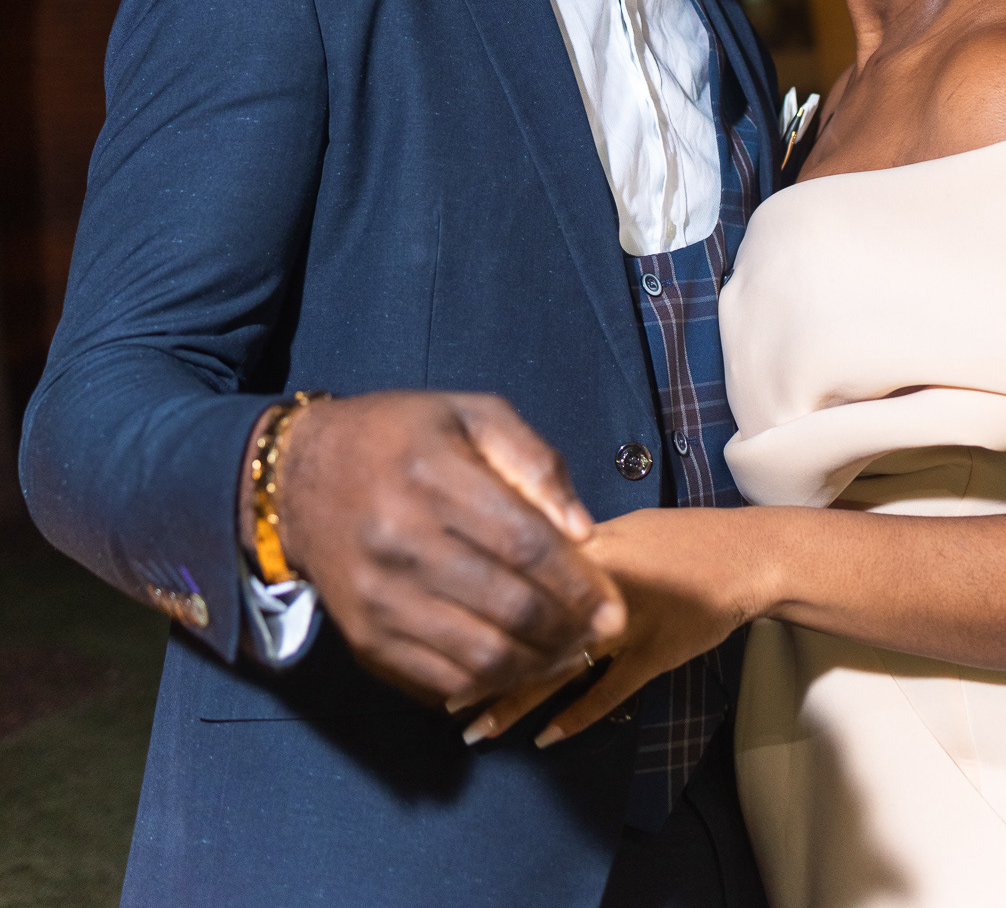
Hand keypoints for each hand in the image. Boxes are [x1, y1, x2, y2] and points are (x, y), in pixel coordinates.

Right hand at [241, 391, 626, 710]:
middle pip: (508, 606)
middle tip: (601, 632)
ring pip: (480, 657)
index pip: (524, 542)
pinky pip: (440, 681)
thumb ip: (534, 461)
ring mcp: (379, 598)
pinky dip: (490, 685)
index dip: (578, 581)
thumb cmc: (401, 437)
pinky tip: (519, 667)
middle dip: (569, 628)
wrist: (299, 479)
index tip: (611, 602)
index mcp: (432, 474)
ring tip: (570, 653)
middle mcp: (400, 540)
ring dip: (539, 666)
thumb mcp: (470, 414)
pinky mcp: (365, 639)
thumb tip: (583, 531)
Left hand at [463, 506, 764, 748]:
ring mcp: (630, 621)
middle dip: (484, 663)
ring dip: (516, 700)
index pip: (519, 577)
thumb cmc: (681, 539)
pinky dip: (577, 715)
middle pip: (530, 627)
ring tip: (476, 730)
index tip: (437, 630)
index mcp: (590, 546)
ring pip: (561, 665)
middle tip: (443, 697)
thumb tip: (524, 561)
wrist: (745, 556)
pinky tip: (546, 738)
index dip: (478, 607)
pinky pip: (610, 690)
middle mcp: (603, 583)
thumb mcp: (622, 529)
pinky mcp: (656, 653)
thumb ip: (573, 550)